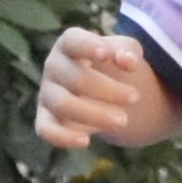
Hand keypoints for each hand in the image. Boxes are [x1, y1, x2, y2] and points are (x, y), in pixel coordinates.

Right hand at [37, 24, 175, 151]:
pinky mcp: (46, 118)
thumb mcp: (125, 51)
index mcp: (68, 44)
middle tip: (135, 97)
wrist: (102, 88)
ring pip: (63, 104)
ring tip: (123, 120)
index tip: (107, 55)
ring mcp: (47, 93)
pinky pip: (45, 130)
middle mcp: (53, 67)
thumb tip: (128, 61)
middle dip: (108, 90)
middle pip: (75, 77)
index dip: (88, 46)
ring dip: (94, 114)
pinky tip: (86, 142)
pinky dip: (62, 137)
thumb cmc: (111, 63)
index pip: (73, 41)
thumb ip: (127, 52)